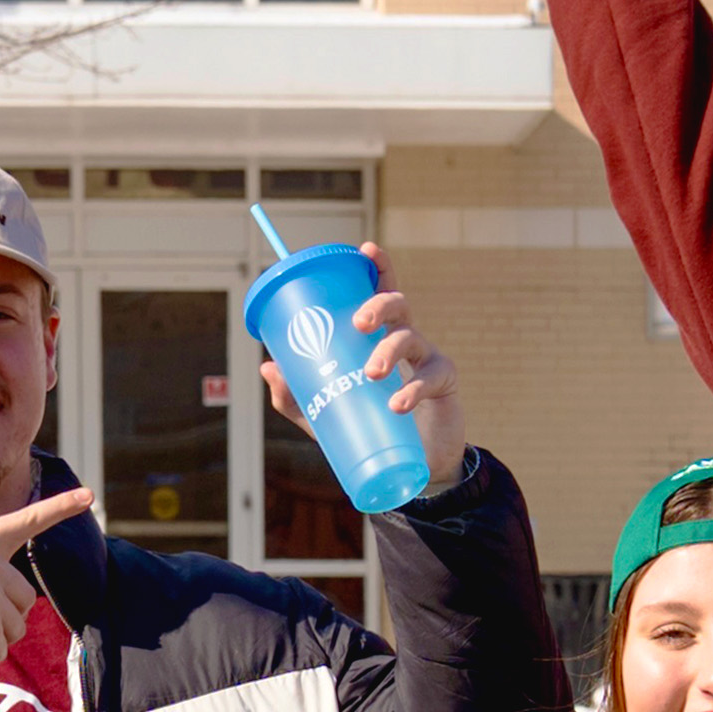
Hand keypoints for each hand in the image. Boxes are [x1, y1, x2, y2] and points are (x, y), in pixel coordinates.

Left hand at [263, 279, 457, 499]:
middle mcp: (405, 339)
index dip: (377, 266)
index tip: (366, 249)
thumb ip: (296, 394)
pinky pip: (429, 378)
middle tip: (360, 322)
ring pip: (411, 338)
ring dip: (389, 350)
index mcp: (379, 335)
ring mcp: (427, 360)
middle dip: (378, 305)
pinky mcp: (444, 385)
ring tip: (371, 371)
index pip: (380, 291)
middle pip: (398, 305)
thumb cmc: (370, 426)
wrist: (413, 462)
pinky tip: (396, 404)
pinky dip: (411, 390)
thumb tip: (268, 367)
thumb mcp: (326, 413)